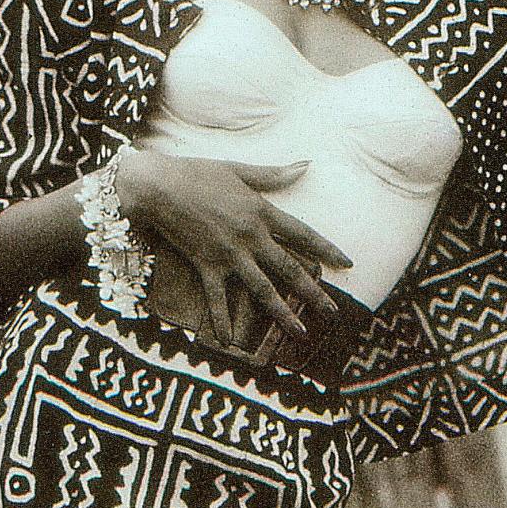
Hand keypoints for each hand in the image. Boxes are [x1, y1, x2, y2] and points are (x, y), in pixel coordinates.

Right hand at [116, 149, 352, 347]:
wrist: (159, 186)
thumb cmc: (197, 173)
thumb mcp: (239, 169)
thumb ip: (274, 174)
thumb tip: (305, 165)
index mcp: (261, 211)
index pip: (303, 234)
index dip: (327, 250)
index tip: (346, 263)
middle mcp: (250, 237)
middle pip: (289, 269)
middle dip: (314, 292)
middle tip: (333, 312)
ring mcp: (229, 254)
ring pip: (262, 289)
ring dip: (283, 313)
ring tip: (300, 333)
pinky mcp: (206, 265)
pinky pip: (217, 299)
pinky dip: (222, 321)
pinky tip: (229, 342)